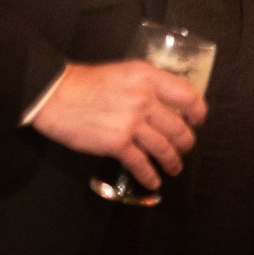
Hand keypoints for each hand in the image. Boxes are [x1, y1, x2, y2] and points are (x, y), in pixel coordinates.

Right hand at [28, 60, 206, 190]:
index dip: (198, 111)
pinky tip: (153, 181)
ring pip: (164, 147)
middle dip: (186, 142)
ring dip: (173, 161)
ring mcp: (131, 123)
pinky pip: (141, 164)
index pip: (188, 95)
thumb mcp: (125, 72)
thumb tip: (166, 103)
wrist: (55, 95)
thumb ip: (147, 85)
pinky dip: (150, 176)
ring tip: (175, 167)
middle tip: (186, 147)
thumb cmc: (86, 82)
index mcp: (148, 78)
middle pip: (179, 126)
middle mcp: (144, 99)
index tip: (198, 120)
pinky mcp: (116, 144)